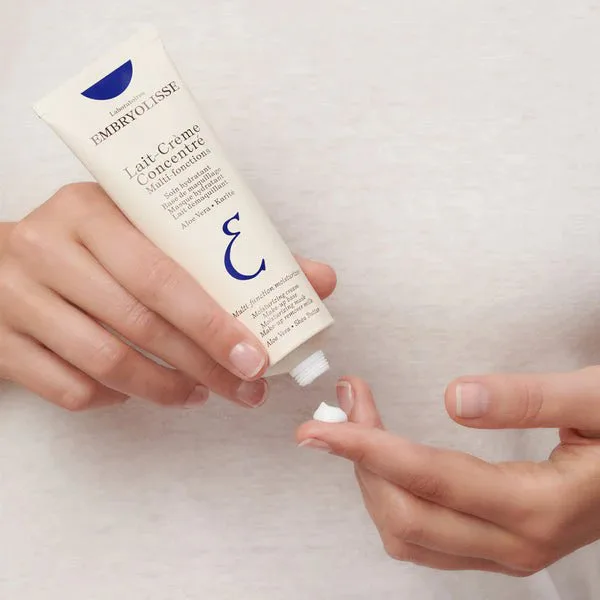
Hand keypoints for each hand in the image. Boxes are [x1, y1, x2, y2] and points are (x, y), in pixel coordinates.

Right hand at [0, 183, 335, 410]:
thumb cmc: (90, 245)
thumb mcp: (146, 229)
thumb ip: (229, 255)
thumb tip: (318, 279)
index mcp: (91, 210)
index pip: (162, 274)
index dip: (213, 322)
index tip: (256, 357)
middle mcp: (47, 249)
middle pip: (139, 323)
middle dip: (204, 365)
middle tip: (246, 387)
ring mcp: (15, 298)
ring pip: (105, 363)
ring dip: (166, 388)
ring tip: (201, 394)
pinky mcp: (0, 344)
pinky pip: (70, 388)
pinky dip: (116, 398)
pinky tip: (140, 390)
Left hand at [297, 373, 599, 575]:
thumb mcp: (595, 400)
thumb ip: (529, 399)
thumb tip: (456, 399)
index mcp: (537, 507)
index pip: (427, 480)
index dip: (367, 449)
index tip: (322, 428)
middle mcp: (516, 544)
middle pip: (405, 516)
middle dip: (361, 458)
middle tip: (345, 402)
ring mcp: (505, 553)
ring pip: (406, 534)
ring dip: (371, 478)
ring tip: (357, 422)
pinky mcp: (496, 546)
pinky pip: (422, 538)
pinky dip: (389, 496)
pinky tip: (382, 457)